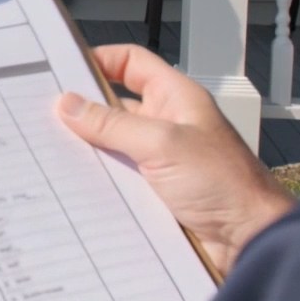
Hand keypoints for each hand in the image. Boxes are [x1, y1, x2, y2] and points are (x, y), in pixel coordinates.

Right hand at [57, 44, 292, 274]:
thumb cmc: (227, 185)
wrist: (249, 240)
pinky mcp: (152, 187)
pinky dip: (96, 174)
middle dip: (84, 108)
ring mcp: (158, 156)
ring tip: (57, 147)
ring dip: (88, 145)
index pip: (131, 63)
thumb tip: (69, 105)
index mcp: (176, 98)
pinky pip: (115, 172)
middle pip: (114, 103)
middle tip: (50, 112)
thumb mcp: (163, 144)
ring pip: (111, 140)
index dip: (100, 59)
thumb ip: (112, 123)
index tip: (65, 68)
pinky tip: (75, 178)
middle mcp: (166, 122)